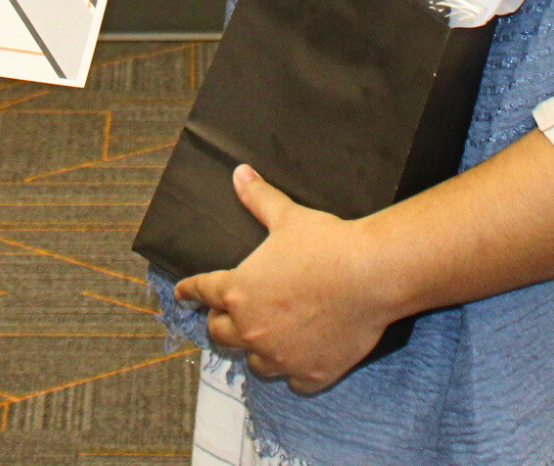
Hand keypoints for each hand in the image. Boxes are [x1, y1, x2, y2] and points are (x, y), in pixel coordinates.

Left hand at [175, 166, 391, 392]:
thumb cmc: (327, 244)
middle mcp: (251, 329)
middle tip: (230, 313)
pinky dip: (294, 368)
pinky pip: (291, 379)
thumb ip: (259, 198)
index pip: (204, 290)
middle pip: (220, 333)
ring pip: (253, 361)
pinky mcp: (308, 374)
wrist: (371, 275)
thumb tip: (239, 173)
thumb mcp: (288, 217)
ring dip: (257, 348)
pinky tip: (302, 356)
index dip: (191, 290)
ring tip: (268, 335)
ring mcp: (278, 356)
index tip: (182, 293)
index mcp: (239, 290)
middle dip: (221, 322)